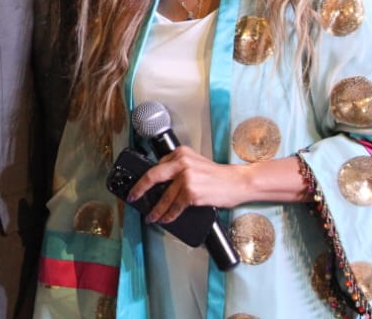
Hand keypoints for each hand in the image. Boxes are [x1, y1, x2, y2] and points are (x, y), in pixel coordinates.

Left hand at [126, 147, 248, 224]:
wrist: (238, 182)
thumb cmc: (218, 176)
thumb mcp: (196, 164)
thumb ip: (178, 169)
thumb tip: (160, 184)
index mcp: (181, 153)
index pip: (157, 166)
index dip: (146, 179)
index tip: (139, 187)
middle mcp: (182, 162)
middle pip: (153, 176)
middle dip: (140, 189)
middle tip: (133, 197)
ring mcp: (186, 177)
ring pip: (165, 196)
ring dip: (156, 210)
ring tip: (152, 216)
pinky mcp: (191, 191)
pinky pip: (175, 206)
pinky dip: (169, 215)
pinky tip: (166, 219)